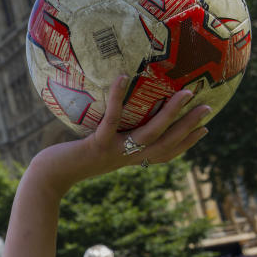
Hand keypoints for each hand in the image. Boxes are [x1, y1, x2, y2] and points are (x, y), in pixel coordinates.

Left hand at [31, 75, 210, 194]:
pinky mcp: (97, 145)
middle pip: (165, 144)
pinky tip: (124, 78)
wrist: (48, 178)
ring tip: (185, 93)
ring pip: (150, 134)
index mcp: (127, 160)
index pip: (164, 154)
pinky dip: (119, 99)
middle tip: (208, 108)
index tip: (205, 130)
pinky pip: (112, 119)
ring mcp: (113, 152)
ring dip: (170, 114)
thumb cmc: (67, 160)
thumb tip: (116, 120)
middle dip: (188, 127)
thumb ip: (108, 139)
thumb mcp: (94, 150)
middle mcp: (125, 159)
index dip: (186, 143)